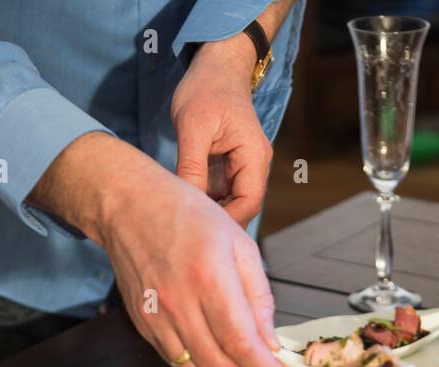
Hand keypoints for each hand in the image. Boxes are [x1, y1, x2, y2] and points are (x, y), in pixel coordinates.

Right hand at [31, 133, 293, 366]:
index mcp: (209, 277)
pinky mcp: (144, 325)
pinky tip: (210, 343)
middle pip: (220, 366)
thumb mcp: (239, 244)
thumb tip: (270, 341)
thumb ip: (259, 297)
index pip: (241, 343)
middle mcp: (179, 302)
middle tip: (263, 364)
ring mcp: (157, 317)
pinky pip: (176, 361)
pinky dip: (198, 362)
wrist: (129, 206)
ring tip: (237, 355)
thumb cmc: (185, 216)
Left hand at [171, 35, 272, 227]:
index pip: (250, 202)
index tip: (199, 227)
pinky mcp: (230, 167)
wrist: (216, 67)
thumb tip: (188, 203)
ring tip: (183, 216)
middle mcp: (254, 165)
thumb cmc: (206, 89)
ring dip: (210, 211)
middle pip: (243, 207)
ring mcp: (243, 167)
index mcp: (254, 156)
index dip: (228, 220)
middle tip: (186, 226)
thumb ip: (192, 166)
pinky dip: (205, 200)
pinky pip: (221, 192)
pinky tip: (186, 202)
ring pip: (231, 203)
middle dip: (218, 220)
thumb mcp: (192, 127)